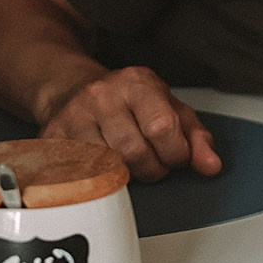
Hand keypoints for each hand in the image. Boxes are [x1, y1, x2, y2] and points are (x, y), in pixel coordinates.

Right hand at [40, 66, 221, 181]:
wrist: (73, 90)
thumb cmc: (129, 103)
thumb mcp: (171, 110)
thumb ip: (197, 138)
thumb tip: (211, 166)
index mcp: (137, 84)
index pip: (161, 127)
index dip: (175, 153)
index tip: (176, 156)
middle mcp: (102, 96)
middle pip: (133, 153)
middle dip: (152, 169)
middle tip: (153, 164)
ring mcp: (72, 116)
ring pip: (105, 167)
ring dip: (125, 176)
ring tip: (129, 163)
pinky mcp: (51, 138)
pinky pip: (79, 174)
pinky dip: (98, 179)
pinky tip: (103, 166)